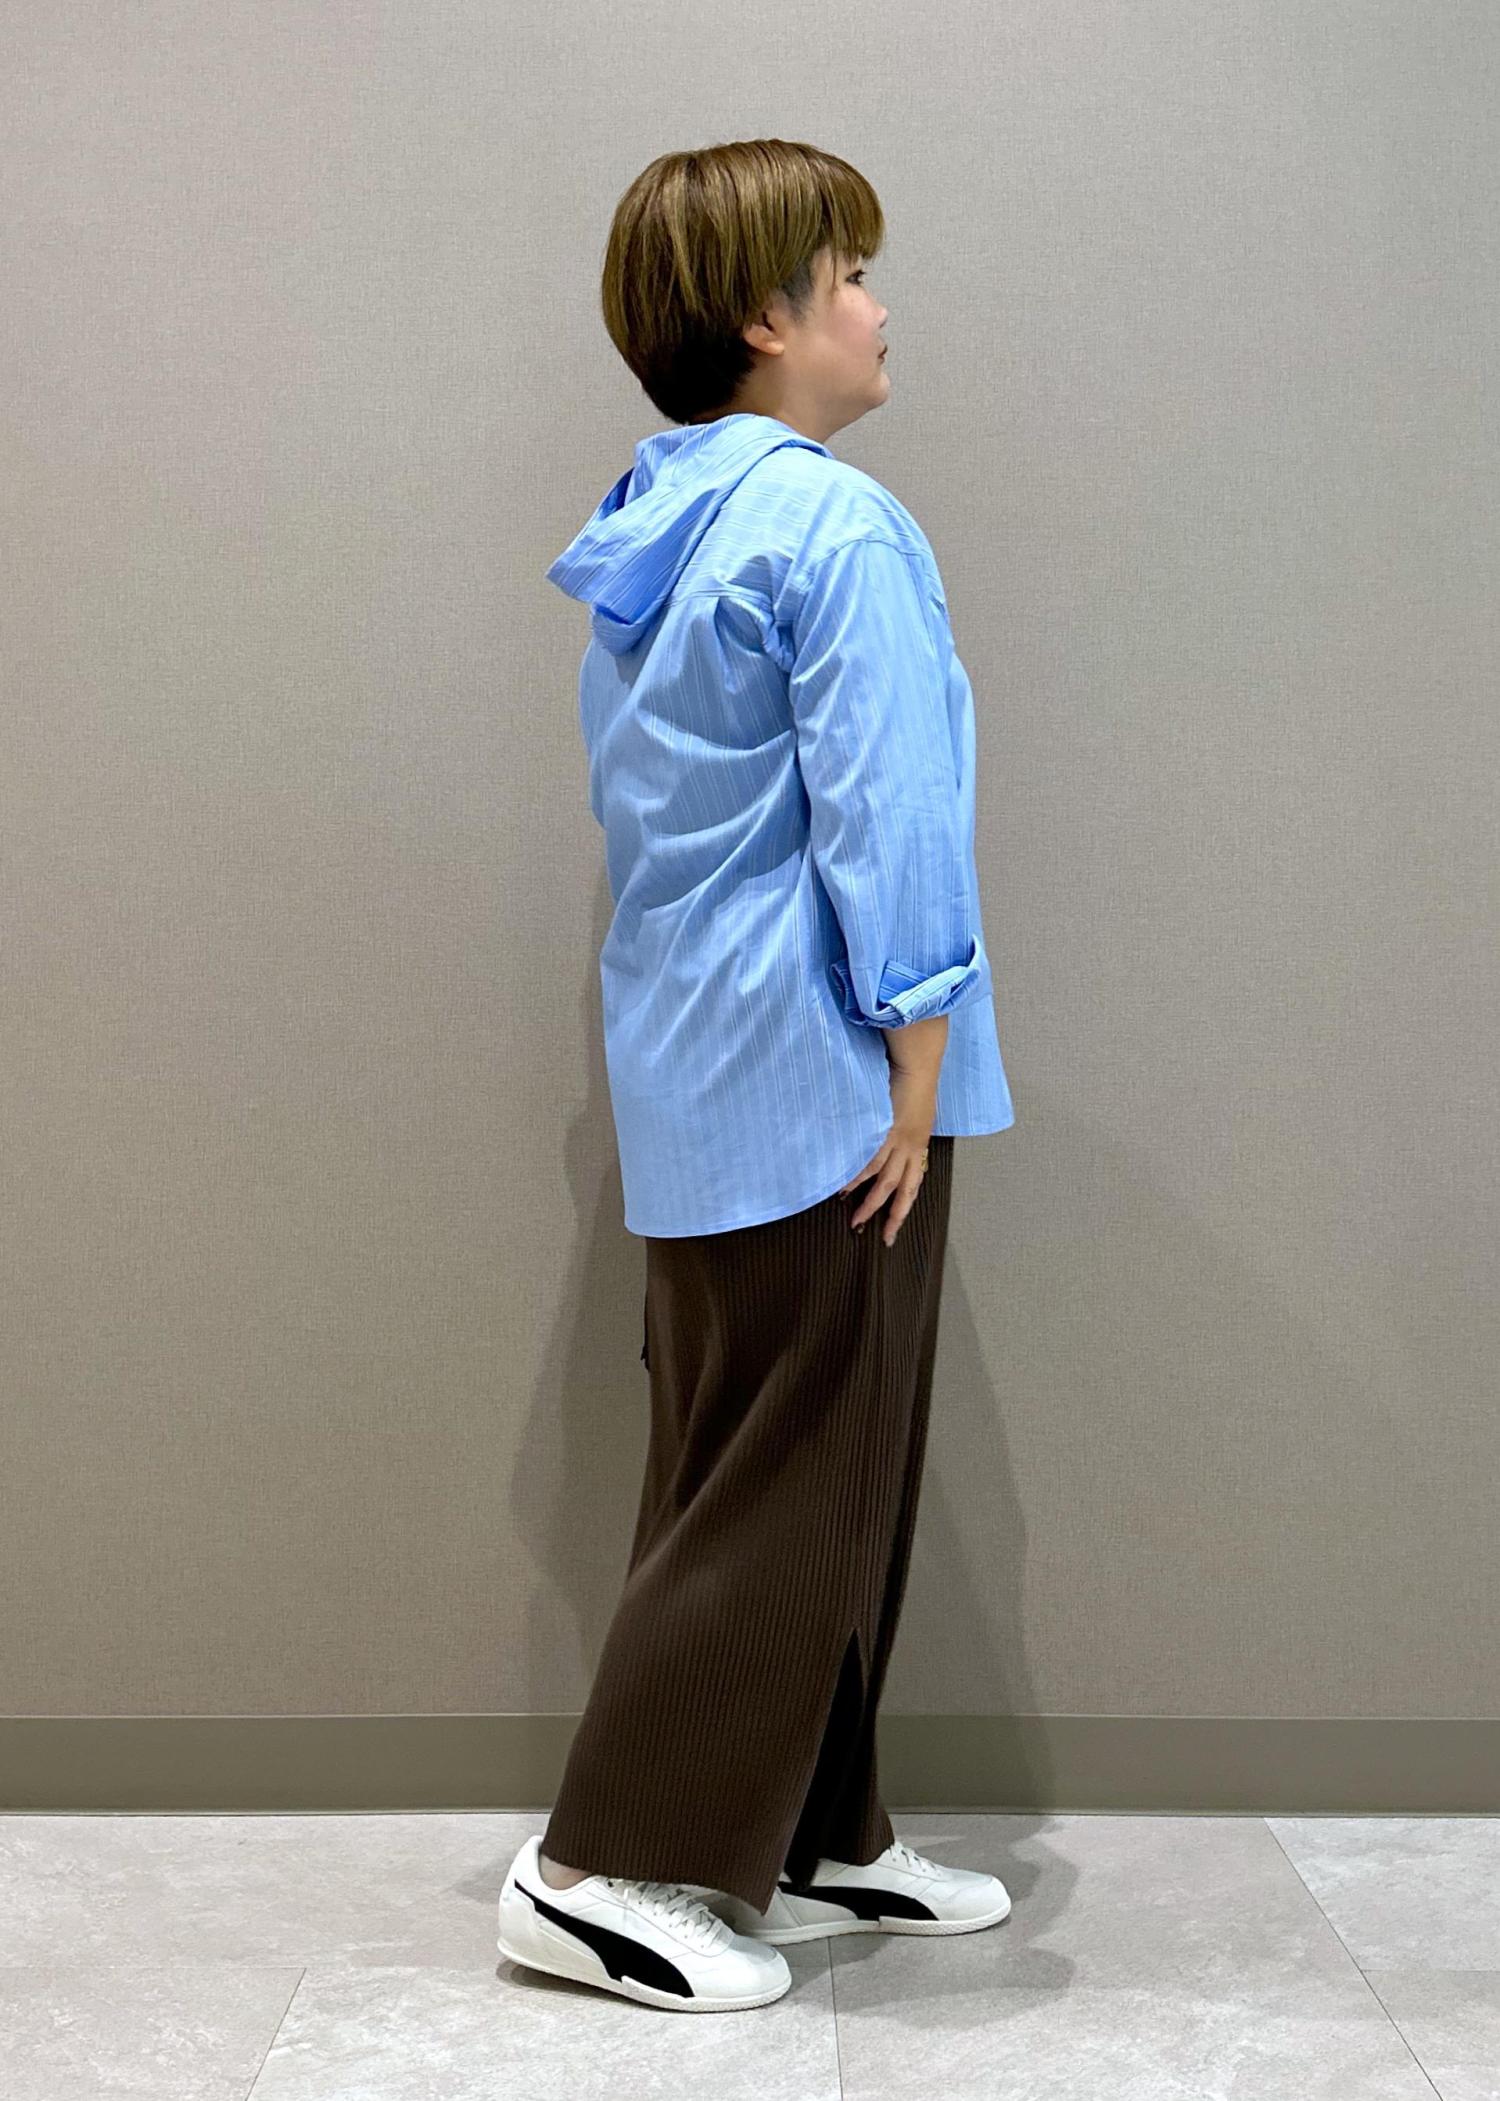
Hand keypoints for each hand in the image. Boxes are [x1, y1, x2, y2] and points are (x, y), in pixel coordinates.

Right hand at [838, 1066, 936, 1246]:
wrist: (917, 1065)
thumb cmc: (914, 1083)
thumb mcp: (915, 1113)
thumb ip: (904, 1129)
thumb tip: (891, 1136)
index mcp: (919, 1145)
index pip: (913, 1184)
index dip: (904, 1206)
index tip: (895, 1226)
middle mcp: (912, 1149)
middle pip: (902, 1192)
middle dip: (892, 1217)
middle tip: (882, 1238)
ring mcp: (899, 1142)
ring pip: (885, 1183)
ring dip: (870, 1204)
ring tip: (855, 1219)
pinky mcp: (887, 1132)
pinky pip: (870, 1161)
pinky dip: (858, 1176)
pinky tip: (846, 1188)